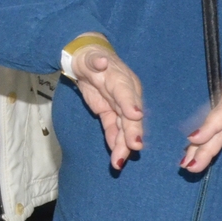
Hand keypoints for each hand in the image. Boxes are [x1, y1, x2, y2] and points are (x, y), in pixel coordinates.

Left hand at [72, 45, 143, 169]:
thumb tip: (101, 61)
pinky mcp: (111, 113)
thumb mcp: (90, 58)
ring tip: (119, 162)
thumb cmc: (91, 57)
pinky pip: (113, 129)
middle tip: (134, 147)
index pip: (126, 92)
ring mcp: (119, 106)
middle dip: (132, 132)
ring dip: (123, 145)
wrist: (86, 61)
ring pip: (124, 127)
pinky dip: (114, 142)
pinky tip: (116, 157)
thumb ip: (96, 61)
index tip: (135, 116)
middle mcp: (126, 95)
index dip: (130, 104)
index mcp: (122, 79)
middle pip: (130, 115)